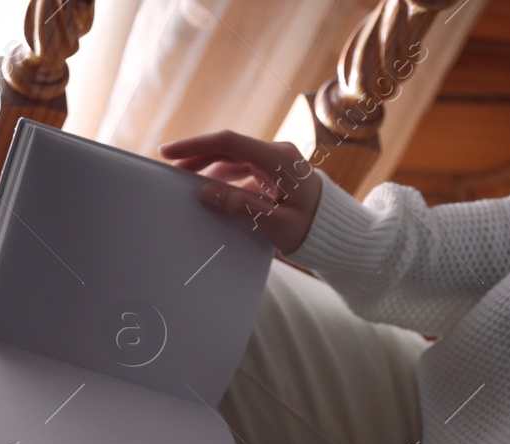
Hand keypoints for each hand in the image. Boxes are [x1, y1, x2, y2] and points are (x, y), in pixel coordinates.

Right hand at [159, 131, 322, 254]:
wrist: (341, 234)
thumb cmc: (314, 230)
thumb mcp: (275, 223)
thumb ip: (239, 205)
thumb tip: (204, 192)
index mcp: (278, 159)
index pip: (228, 142)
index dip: (195, 145)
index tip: (168, 152)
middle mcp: (277, 154)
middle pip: (229, 147)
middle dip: (197, 156)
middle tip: (170, 168)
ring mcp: (277, 163)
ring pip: (234, 158)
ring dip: (209, 167)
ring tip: (186, 180)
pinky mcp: (277, 175)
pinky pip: (244, 170)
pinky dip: (224, 178)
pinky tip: (212, 191)